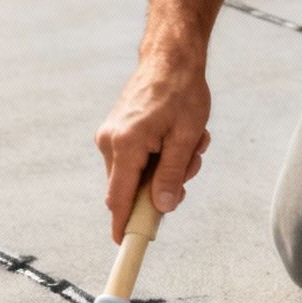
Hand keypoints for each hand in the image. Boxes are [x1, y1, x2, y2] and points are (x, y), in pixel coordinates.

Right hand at [95, 51, 211, 242]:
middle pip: (131, 189)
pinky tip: (179, 136)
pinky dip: (161, 156)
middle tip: (190, 165)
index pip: (119, 199)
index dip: (123, 225)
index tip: (125, 245)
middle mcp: (110, 142)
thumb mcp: (186, 137)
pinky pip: (138, 159)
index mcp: (126, 145)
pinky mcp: (118, 131)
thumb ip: (172, 175)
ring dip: (167, 169)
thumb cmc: (181, 91)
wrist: (170, 57)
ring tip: (190, 143)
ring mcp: (111, 136)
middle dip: (162, 188)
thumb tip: (162, 207)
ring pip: (138, 175)